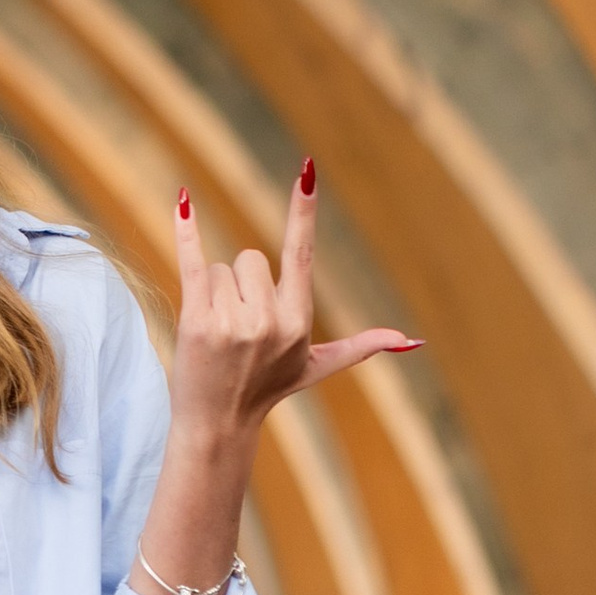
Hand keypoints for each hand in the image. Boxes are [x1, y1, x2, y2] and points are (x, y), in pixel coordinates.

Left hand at [168, 162, 418, 443]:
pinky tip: (185, 201)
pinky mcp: (195, 320)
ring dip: (214, 292)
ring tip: (216, 332)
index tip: (306, 170)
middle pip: (250, 258)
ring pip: (220, 267)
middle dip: (241, 284)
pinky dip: (187, 232)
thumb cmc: (267, 390)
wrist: (217, 424)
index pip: (301, 253)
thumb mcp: (315, 367)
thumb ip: (360, 347)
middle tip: (236, 328)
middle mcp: (268, 320)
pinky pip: (192, 262)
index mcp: (297, 321)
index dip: (303, 211)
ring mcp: (231, 322)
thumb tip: (410, 341)